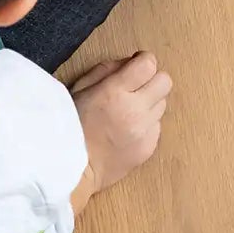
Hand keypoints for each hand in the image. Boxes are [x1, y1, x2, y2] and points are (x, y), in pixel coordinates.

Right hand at [70, 51, 171, 212]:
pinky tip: (128, 131)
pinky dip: (147, 124)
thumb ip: (107, 70)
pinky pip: (157, 126)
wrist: (70, 170)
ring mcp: (144, 132)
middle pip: (164, 81)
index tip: (135, 66)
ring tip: (129, 112)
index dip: (143, 61)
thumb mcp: (79, 88)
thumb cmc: (69, 126)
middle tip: (136, 88)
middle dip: (152, 80)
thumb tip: (130, 62)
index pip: (149, 64)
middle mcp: (135, 110)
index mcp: (114, 92)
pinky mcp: (148, 148)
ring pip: (162, 104)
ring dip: (149, 103)